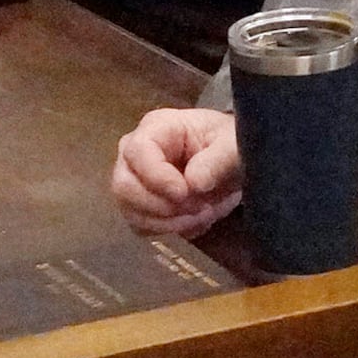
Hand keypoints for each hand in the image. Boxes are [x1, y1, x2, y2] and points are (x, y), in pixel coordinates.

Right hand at [111, 107, 244, 237]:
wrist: (231, 161)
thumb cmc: (229, 144)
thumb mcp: (233, 145)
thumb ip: (217, 160)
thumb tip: (194, 183)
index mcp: (157, 127)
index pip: (138, 152)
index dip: (157, 177)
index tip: (185, 193)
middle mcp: (135, 153)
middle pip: (124, 186)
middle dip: (162, 206)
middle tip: (199, 208)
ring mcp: (134, 180)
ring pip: (130, 211)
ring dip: (168, 222)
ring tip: (203, 215)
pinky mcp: (140, 205)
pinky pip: (141, 226)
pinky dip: (168, 230)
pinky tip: (193, 222)